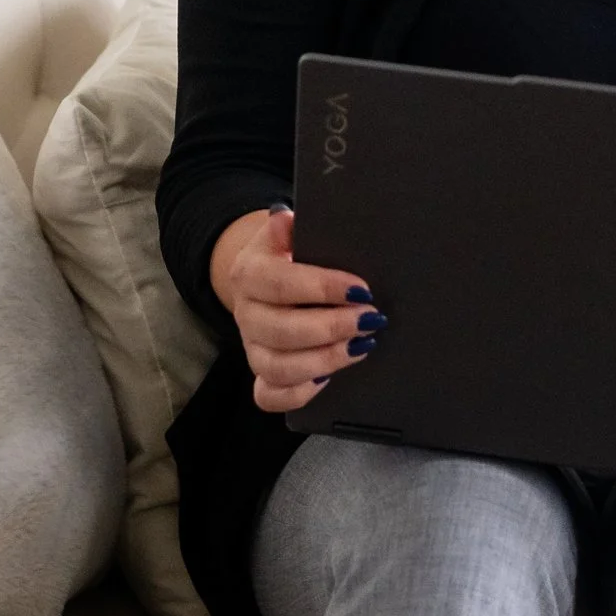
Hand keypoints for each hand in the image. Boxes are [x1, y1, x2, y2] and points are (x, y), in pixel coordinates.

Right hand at [210, 206, 384, 414]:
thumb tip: (286, 218)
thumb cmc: (288, 256)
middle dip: (331, 328)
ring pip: (277, 368)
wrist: (265, 280)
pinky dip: (298, 394)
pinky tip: (328, 380)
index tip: (362, 290)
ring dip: (324, 361)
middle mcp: (245, 315)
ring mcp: (252, 348)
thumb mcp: (287, 233)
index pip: (281, 284)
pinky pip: (270, 397)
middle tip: (370, 319)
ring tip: (361, 346)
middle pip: (281, 331)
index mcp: (248, 274)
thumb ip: (287, 227)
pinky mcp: (261, 375)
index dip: (322, 289)